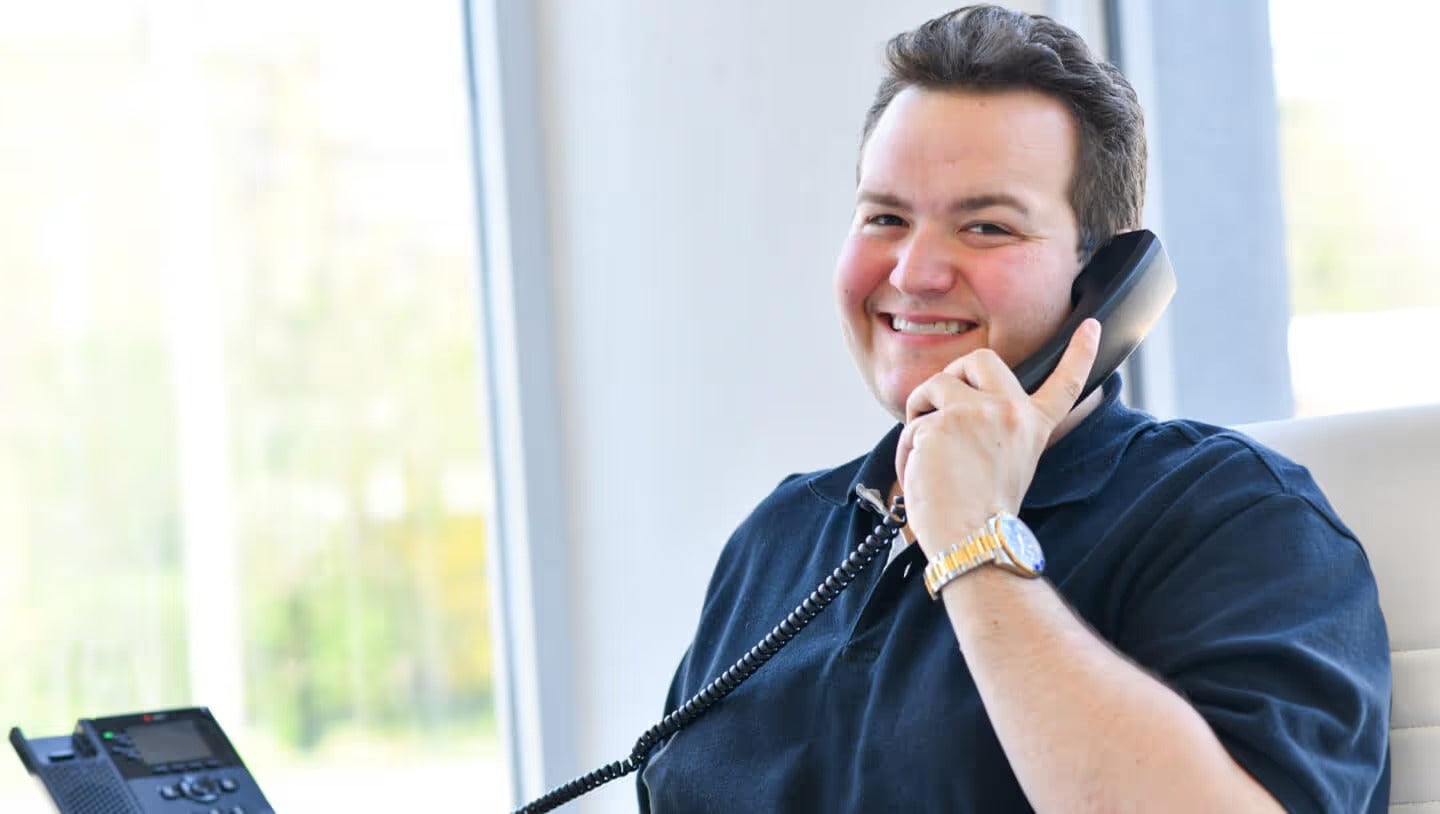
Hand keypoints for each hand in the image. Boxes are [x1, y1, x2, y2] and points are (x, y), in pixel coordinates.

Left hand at [895, 319, 1101, 556]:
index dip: (1080, 354)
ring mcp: (975, 412)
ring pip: (935, 385)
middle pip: (980, 358)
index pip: (1064, 384)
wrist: (972, 540)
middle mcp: (1010, 412)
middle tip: (939, 402)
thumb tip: (953, 406)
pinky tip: (918, 474)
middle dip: (953, 372)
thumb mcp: (1008, 465)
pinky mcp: (941, 422)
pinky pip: (913, 423)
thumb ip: (993, 430)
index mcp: (1032, 427)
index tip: (1091, 326)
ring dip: (919, 411)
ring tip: (922, 448)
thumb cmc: (981, 514)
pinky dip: (908, 448)